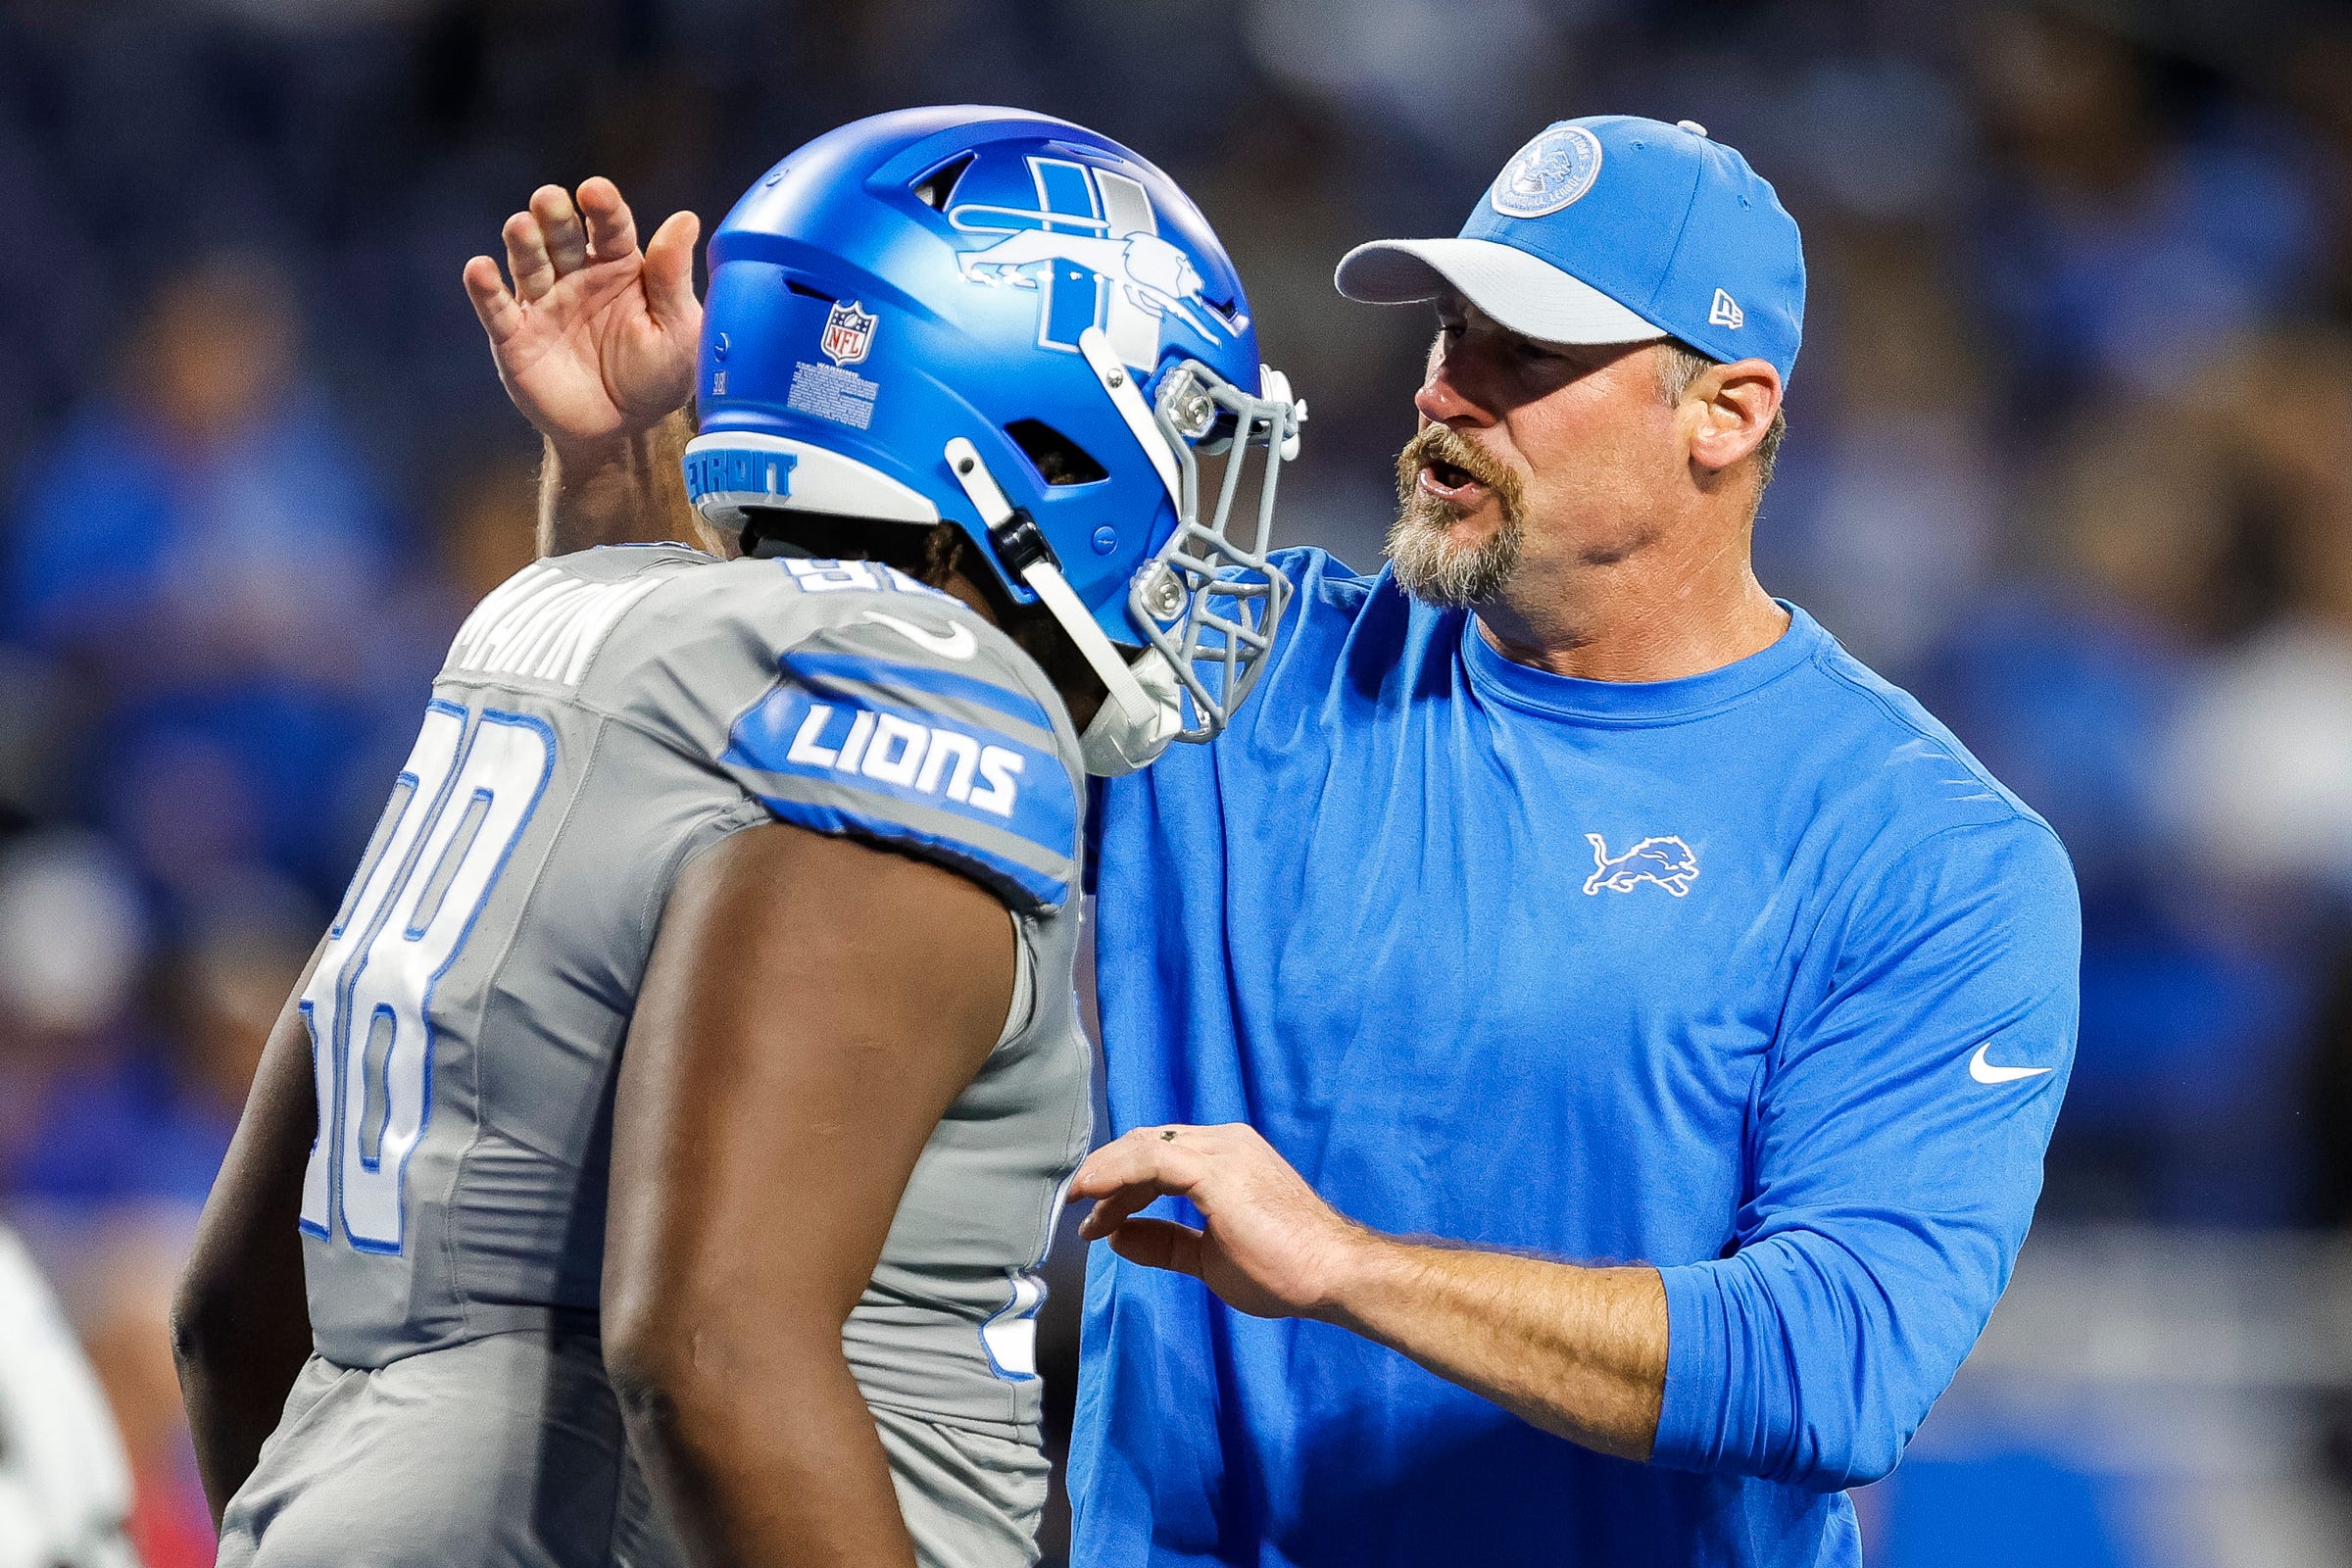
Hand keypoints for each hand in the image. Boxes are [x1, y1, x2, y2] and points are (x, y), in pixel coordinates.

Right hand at [463, 178, 699, 455]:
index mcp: (620, 265)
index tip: (595, 191)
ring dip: (523, 242)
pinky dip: (485, 289)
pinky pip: (496, 310)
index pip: (610, 227)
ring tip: (521, 227)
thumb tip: (686, 218)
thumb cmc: (657, 375)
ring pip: (528, 263)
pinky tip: (480, 270)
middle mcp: (577, 275)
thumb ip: (673, 277)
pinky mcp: (515, 336)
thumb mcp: (678, 330)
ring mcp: (543, 303)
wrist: (623, 431)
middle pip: (562, 235)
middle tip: (550, 200)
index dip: (602, 207)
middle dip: (554, 215)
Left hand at [1069, 1123, 1372, 1319]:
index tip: (1098, 1220)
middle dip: (1107, 1177)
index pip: (1160, 1157)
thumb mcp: (1210, 1257)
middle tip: (1080, 1211)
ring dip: (1105, 1175)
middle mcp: (1224, 1143)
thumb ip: (1166, 1243)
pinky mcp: (1217, 1169)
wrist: (1333, 1274)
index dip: (1121, 1186)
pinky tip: (1094, 1193)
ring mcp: (1223, 1151)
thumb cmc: (1286, 1268)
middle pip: (1147, 1146)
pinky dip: (1116, 1173)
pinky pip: (1151, 1161)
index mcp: (1227, 1158)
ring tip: (1080, 1204)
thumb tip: (1119, 1238)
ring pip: (1144, 1148)